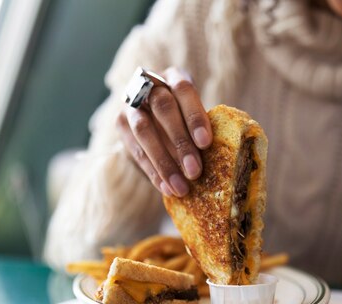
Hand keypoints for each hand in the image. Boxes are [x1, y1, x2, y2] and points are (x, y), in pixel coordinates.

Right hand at [116, 67, 211, 196]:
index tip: (206, 143)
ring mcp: (131, 104)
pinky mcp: (120, 124)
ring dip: (164, 162)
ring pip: (144, 130)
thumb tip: (221, 158)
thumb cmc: (185, 114)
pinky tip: (166, 188)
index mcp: (174, 76)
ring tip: (181, 187)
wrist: (152, 112)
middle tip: (195, 172)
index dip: (195, 116)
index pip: (184, 90)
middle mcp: (149, 85)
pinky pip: (134, 149)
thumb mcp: (195, 112)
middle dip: (180, 142)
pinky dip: (152, 171)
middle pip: (163, 109)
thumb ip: (203, 126)